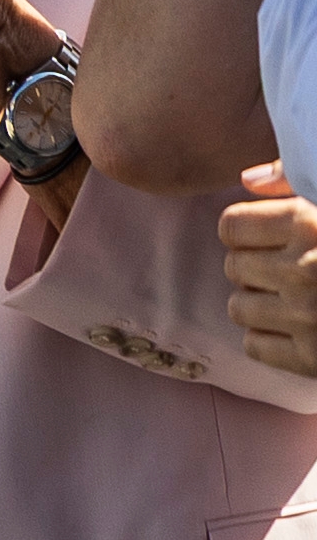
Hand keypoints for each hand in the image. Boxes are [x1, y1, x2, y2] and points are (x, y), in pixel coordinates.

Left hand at [228, 165, 315, 378]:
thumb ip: (295, 182)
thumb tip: (248, 181)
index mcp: (310, 224)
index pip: (231, 227)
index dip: (245, 232)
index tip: (264, 240)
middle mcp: (305, 269)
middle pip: (233, 267)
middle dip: (254, 268)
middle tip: (285, 272)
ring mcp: (308, 316)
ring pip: (238, 308)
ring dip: (259, 304)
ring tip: (290, 300)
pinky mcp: (313, 358)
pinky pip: (254, 346)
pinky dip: (269, 339)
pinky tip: (296, 328)